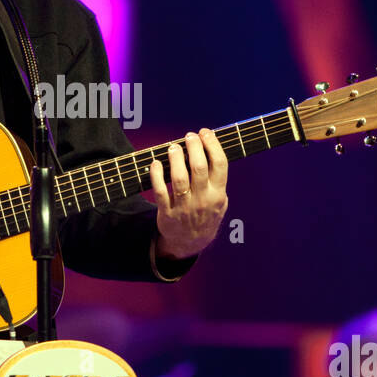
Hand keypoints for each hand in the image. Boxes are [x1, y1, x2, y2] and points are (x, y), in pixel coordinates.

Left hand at [150, 129, 228, 260]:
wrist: (190, 243)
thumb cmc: (205, 215)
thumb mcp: (220, 201)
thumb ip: (217, 180)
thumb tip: (209, 148)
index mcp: (218, 194)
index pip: (220, 164)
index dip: (213, 145)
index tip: (205, 133)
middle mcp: (203, 200)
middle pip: (199, 168)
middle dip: (194, 147)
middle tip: (189, 136)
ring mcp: (185, 207)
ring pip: (180, 178)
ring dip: (175, 159)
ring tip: (173, 147)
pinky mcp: (167, 213)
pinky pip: (160, 192)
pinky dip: (157, 176)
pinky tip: (156, 163)